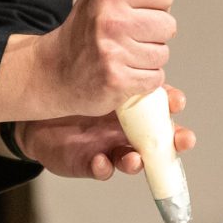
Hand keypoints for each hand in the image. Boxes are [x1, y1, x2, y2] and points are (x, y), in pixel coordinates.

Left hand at [20, 84, 195, 179]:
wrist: (40, 112)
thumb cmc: (73, 91)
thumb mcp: (95, 76)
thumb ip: (117, 69)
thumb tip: (133, 54)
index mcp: (133, 109)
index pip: (161, 108)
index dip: (173, 107)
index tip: (178, 101)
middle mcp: (127, 133)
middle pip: (158, 141)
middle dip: (173, 144)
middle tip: (182, 140)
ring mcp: (110, 149)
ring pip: (132, 160)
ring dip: (136, 162)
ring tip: (135, 159)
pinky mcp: (90, 163)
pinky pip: (100, 169)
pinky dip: (103, 167)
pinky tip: (101, 162)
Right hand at [29, 0, 174, 117]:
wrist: (55, 72)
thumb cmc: (85, 31)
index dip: (156, 5)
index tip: (138, 12)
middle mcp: (110, 20)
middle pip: (168, 25)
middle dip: (154, 34)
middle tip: (130, 38)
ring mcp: (112, 52)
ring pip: (162, 54)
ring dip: (149, 59)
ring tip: (125, 56)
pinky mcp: (116, 80)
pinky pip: (154, 78)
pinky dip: (144, 80)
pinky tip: (124, 73)